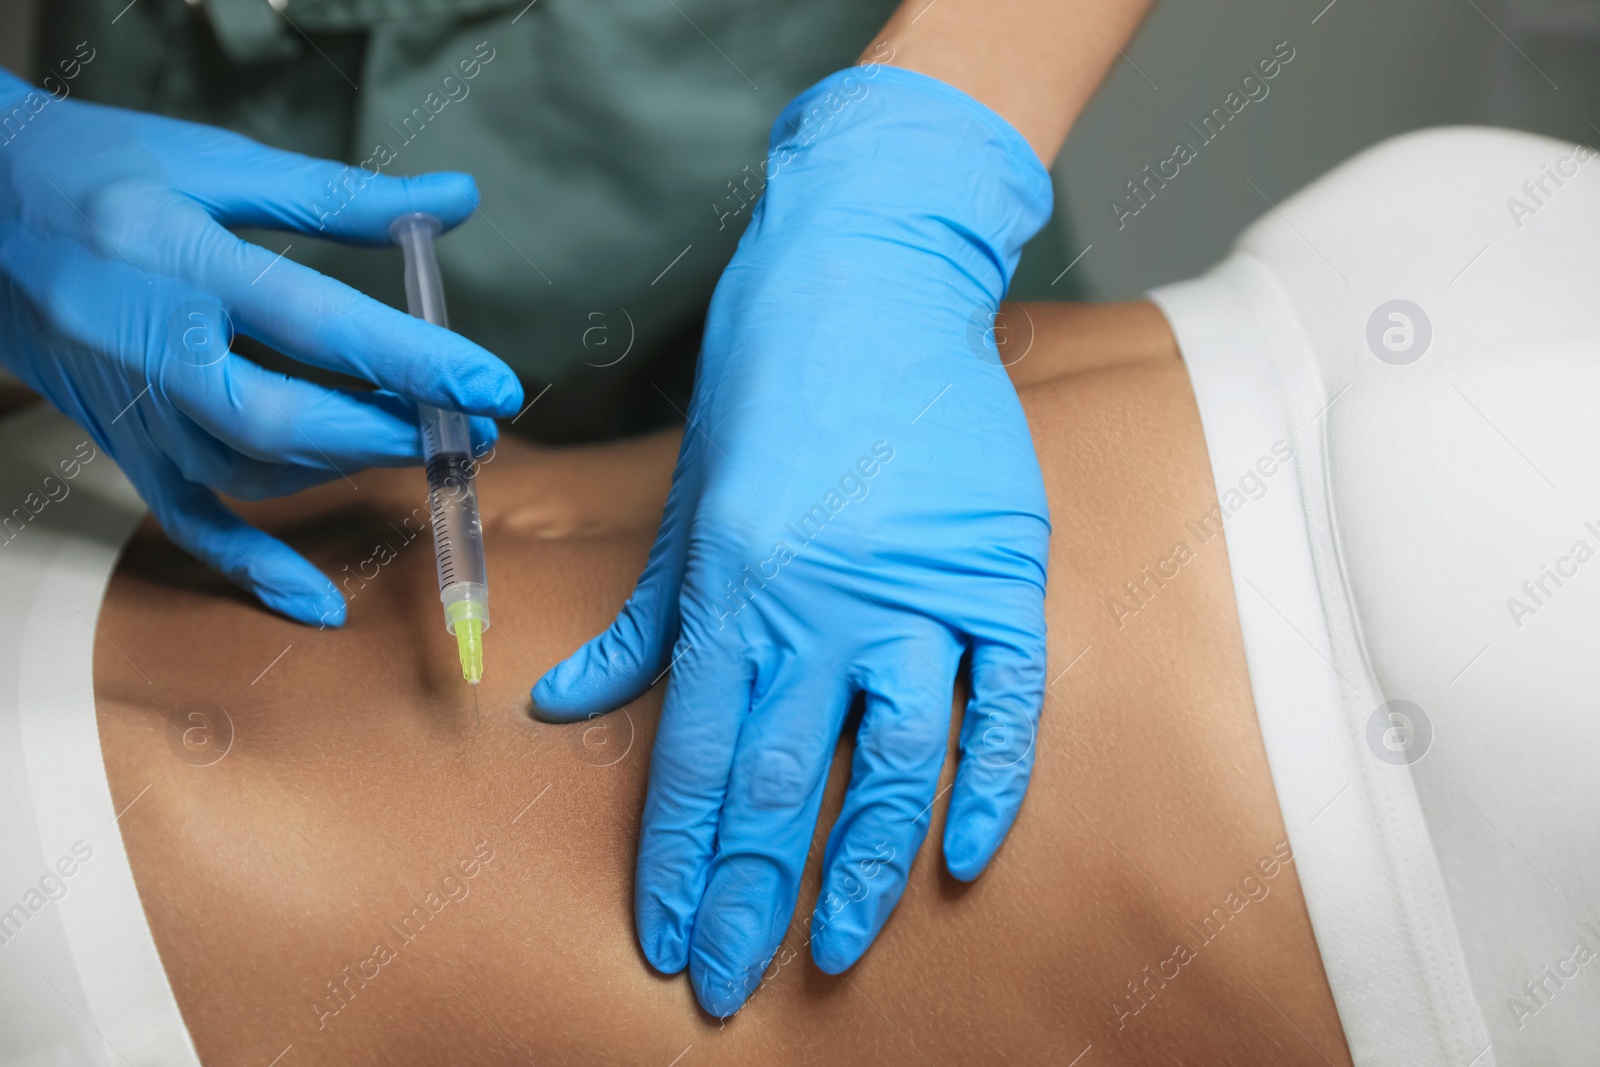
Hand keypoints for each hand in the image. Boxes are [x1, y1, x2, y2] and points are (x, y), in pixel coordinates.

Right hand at [0, 71, 519, 625]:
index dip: (411, 359)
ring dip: (344, 468)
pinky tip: (320, 602)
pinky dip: (252, 566)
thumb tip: (458, 199)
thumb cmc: (104, 170)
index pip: (314, 321)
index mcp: (180, 257)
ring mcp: (131, 406)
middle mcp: (150, 344)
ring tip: (425, 449)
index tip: (492, 384)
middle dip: (387, 433)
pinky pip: (186, 521)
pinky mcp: (120, 444)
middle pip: (278, 417)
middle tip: (472, 430)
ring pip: (246, 469)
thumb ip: (342, 196)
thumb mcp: (220, 162)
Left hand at [533, 66, 1052, 1013]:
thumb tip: (563, 705)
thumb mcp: (684, 494)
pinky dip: (990, 787)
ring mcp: (918, 589)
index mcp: (732, 583)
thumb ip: (641, 617)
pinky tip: (962, 864)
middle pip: (779, 784)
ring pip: (891, 763)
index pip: (696, 759)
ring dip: (860, 870)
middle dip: (749, 898)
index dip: (680, 863)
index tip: (671, 941)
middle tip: (730, 988)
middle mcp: (821, 602)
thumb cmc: (767, 375)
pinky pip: (1004, 704)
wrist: (874, 270)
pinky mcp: (998, 570)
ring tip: (831, 951)